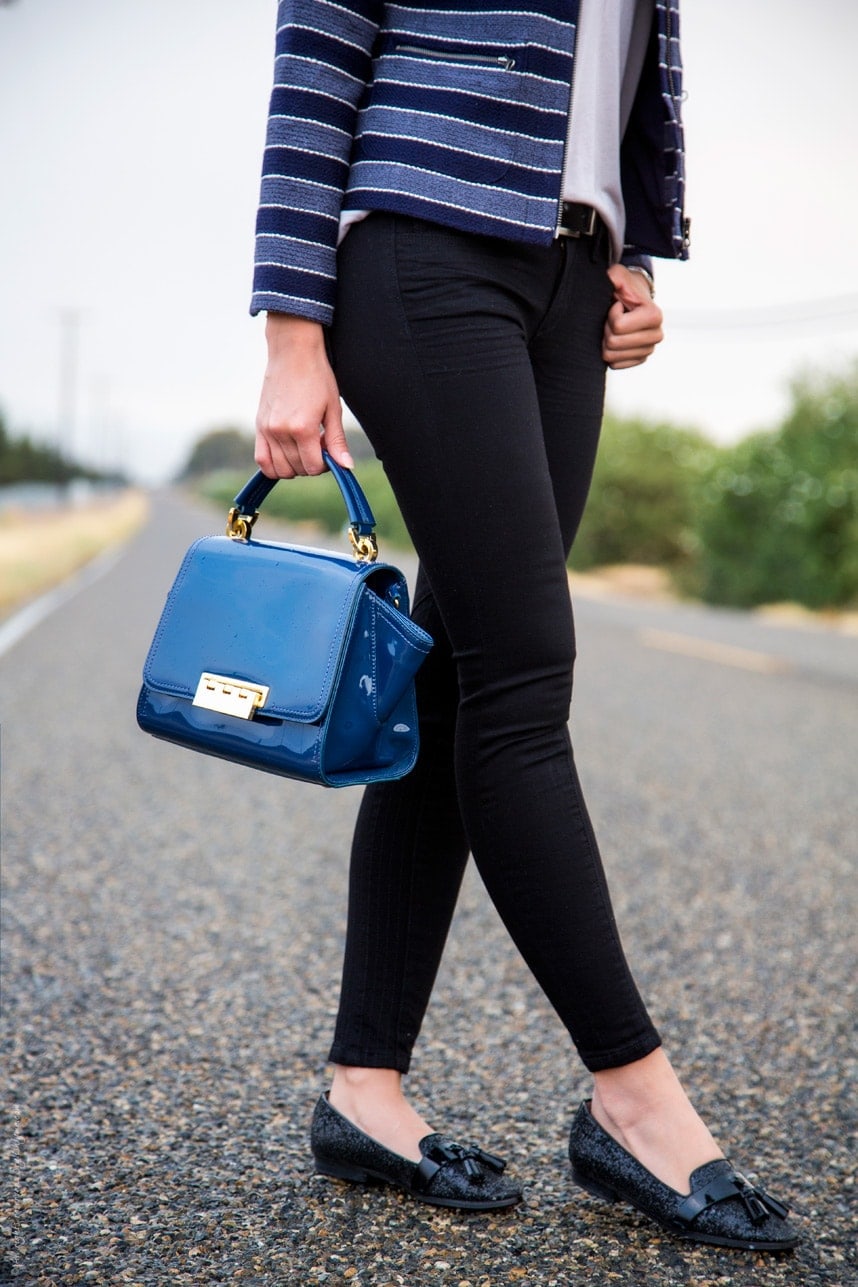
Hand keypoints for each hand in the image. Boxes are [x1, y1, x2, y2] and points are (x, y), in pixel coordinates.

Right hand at [254, 313, 353, 476]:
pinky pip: (261, 459)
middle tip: (318, 443)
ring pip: (279, 468)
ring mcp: (267, 429)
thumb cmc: (317, 376)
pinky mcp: (259, 425)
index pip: (313, 466)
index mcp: (303, 428)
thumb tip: (346, 467)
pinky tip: (287, 455)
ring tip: (304, 447)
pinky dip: (273, 466)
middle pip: (297, 468)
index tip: (329, 449)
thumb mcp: (333, 409)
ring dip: (295, 466)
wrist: (293, 352)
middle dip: (311, 463)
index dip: (325, 464)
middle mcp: (281, 431)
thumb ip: (337, 441)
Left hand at [602, 264, 663, 369]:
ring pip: (611, 355)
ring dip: (607, 340)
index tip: (617, 306)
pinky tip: (617, 338)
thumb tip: (610, 279)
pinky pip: (614, 364)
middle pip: (613, 343)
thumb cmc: (625, 288)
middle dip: (607, 329)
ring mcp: (648, 350)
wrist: (632, 301)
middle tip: (613, 318)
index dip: (611, 314)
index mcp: (654, 316)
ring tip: (615, 328)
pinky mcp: (638, 361)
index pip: (618, 326)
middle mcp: (656, 336)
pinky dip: (610, 352)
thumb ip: (615, 276)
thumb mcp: (619, 276)